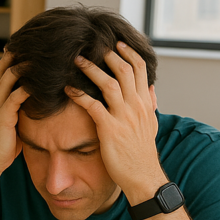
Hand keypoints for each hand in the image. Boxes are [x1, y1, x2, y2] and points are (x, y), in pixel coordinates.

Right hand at [0, 50, 29, 176]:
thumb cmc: (6, 142)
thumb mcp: (15, 119)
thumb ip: (23, 106)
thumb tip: (41, 97)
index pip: (5, 67)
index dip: (17, 54)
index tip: (34, 43)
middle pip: (5, 65)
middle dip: (20, 52)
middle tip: (39, 40)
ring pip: (9, 77)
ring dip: (25, 65)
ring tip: (42, 55)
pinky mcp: (3, 116)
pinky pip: (16, 97)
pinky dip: (28, 88)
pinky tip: (41, 83)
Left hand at [66, 42, 166, 201]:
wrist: (143, 177)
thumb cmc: (142, 152)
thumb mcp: (152, 124)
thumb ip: (150, 103)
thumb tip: (151, 87)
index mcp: (145, 102)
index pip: (140, 69)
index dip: (128, 52)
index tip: (116, 42)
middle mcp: (137, 106)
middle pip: (124, 70)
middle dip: (108, 54)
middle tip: (92, 45)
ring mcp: (124, 117)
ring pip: (109, 84)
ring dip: (91, 69)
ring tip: (76, 60)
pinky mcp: (110, 129)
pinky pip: (93, 106)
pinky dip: (79, 95)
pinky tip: (67, 89)